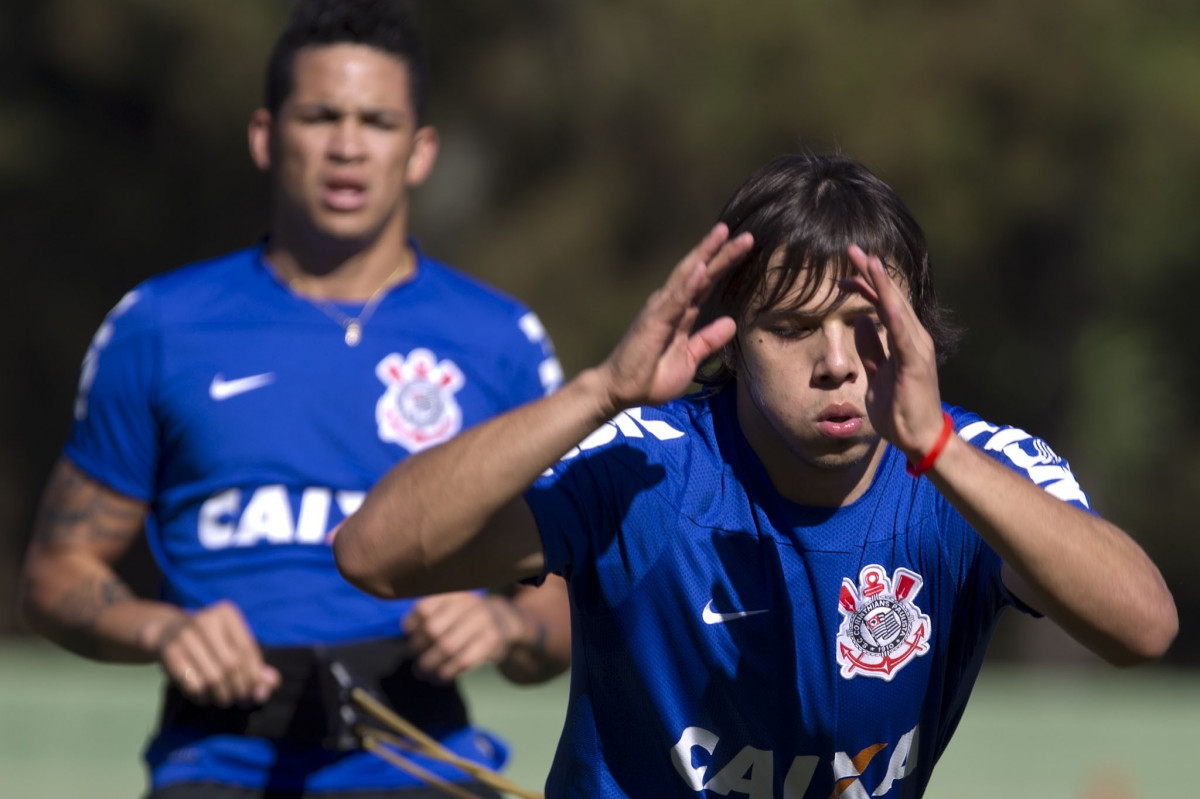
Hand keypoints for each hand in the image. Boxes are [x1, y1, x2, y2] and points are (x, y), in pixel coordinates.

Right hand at [152, 600, 280, 706]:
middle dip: (240, 688)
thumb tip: (272, 684)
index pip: (247, 649)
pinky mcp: (169, 653)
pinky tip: (206, 697)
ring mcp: (185, 635)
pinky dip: (203, 697)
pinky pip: (193, 684)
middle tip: (241, 700)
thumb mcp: (233, 646)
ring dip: (222, 695)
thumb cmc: (210, 642)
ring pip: (213, 677)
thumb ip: (254, 664)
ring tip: (225, 699)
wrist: (168, 633)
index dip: (255, 675)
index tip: (257, 692)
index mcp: (226, 613)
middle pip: (231, 664)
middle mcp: (205, 620)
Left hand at [403, 592, 533, 683]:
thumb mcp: (450, 607)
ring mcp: (482, 622)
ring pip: (447, 647)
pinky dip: (448, 672)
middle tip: (417, 660)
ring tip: (424, 673)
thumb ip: (428, 616)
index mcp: (453, 594)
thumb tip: (405, 633)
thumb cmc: (467, 618)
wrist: (504, 621)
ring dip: (431, 665)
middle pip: (433, 629)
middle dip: (420, 649)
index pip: (424, 608)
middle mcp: (468, 604)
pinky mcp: (491, 642)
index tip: (411, 636)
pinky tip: (441, 677)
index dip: (412, 625)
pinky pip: (463, 661)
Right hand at [597, 224, 752, 412]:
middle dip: (721, 251)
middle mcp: (670, 304)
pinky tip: (701, 266)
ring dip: (705, 254)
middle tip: (747, 234)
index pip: (706, 282)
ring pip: (687, 276)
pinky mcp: (653, 322)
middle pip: (699, 272)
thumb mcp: (688, 359)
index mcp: (680, 313)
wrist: (620, 391)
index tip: (746, 246)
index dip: (724, 263)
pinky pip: (675, 300)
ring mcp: (660, 310)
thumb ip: (708, 340)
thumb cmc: (650, 376)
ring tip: (723, 233)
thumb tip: (731, 323)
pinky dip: (688, 283)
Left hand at [840, 245, 945, 459]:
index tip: (844, 274)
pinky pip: (902, 335)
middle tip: (852, 249)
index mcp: (904, 340)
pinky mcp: (915, 363)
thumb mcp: (878, 373)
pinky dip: (894, 315)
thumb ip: (872, 348)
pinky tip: (884, 299)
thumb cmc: (900, 408)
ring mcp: (917, 348)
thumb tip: (861, 322)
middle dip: (871, 272)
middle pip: (891, 297)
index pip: (884, 304)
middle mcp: (914, 338)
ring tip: (867, 260)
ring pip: (898, 308)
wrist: (920, 438)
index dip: (866, 285)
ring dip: (882, 283)